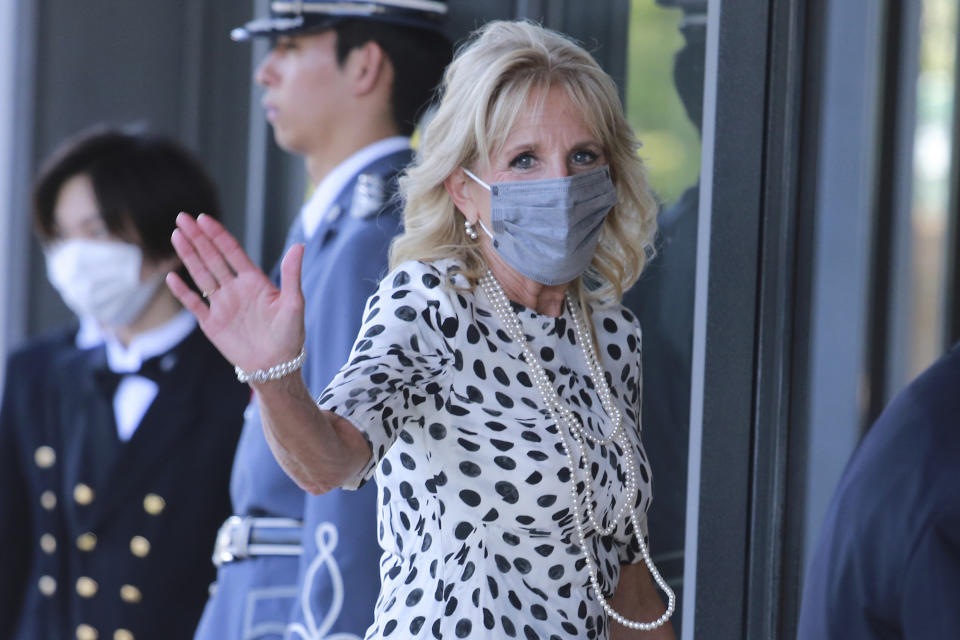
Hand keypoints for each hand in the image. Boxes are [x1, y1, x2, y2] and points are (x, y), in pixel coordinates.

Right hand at [166, 213, 304, 373]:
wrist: (276, 367)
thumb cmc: (290, 336)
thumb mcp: (294, 303)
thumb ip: (292, 274)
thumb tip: (299, 246)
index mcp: (254, 281)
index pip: (232, 252)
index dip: (217, 235)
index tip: (203, 218)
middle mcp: (235, 289)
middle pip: (212, 258)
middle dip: (197, 238)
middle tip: (182, 218)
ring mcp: (222, 305)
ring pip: (201, 275)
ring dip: (188, 256)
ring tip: (176, 235)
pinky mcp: (212, 323)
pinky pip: (194, 304)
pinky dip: (182, 291)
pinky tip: (172, 276)